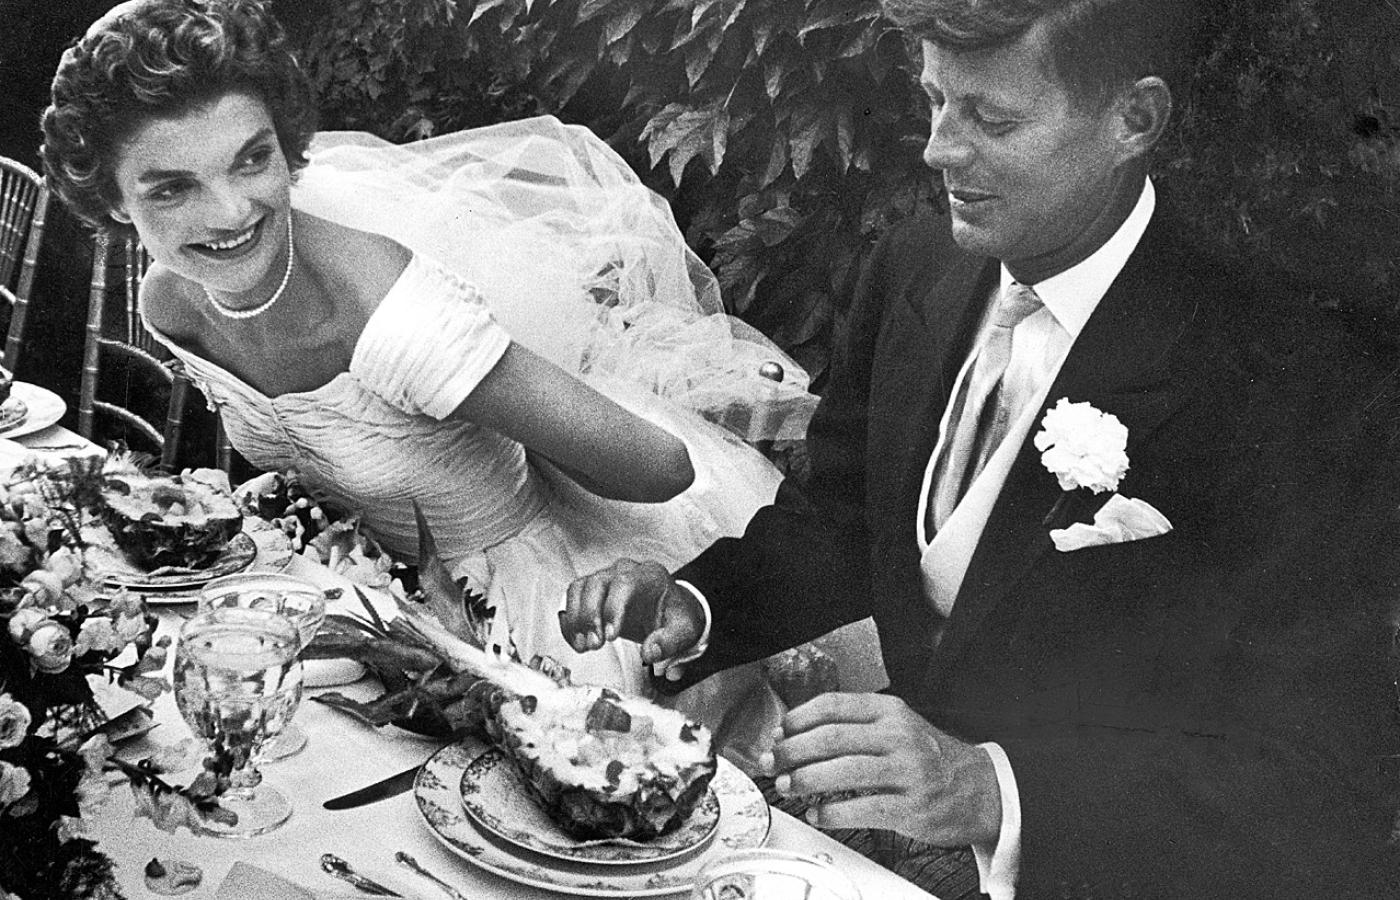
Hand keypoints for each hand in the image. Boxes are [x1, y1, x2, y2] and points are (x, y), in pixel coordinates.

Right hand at [561, 559, 704, 664]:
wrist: (670, 609)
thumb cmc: (676, 616)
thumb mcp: (685, 630)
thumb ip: (670, 642)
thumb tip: (649, 653)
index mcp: (649, 576)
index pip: (625, 583)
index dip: (613, 608)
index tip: (610, 636)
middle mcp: (624, 571)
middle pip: (597, 583)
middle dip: (590, 616)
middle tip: (594, 645)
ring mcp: (606, 578)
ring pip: (579, 588)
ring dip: (576, 619)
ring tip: (583, 646)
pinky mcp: (592, 591)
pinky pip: (572, 599)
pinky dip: (569, 621)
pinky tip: (577, 641)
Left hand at [764, 693, 1001, 846]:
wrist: (982, 789)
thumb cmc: (931, 759)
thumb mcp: (898, 727)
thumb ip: (855, 727)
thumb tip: (797, 734)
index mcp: (890, 711)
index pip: (833, 705)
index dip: (798, 719)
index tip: (779, 733)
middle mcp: (899, 736)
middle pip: (831, 738)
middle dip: (793, 751)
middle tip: (774, 762)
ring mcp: (907, 771)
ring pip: (843, 771)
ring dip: (806, 780)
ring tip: (788, 787)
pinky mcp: (912, 807)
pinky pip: (862, 809)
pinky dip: (832, 812)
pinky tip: (818, 813)